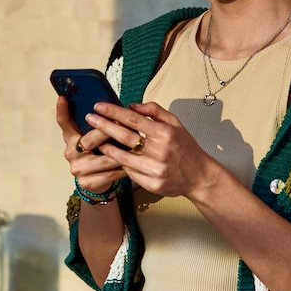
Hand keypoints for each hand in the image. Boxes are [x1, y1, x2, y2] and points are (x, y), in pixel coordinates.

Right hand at [55, 96, 125, 193]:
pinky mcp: (87, 182)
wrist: (97, 181)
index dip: (62, 111)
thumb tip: (113, 107)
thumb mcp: (96, 138)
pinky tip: (132, 163)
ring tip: (135, 146)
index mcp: (71, 137)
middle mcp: (71, 152)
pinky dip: (123, 167)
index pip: (64, 123)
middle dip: (107, 132)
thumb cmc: (100, 152)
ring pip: (104, 159)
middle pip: (89, 140)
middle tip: (122, 124)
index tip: (63, 98)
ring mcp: (78, 168)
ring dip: (121, 152)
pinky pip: (110, 173)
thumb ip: (99, 124)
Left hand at [84, 101, 223, 199]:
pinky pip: (131, 173)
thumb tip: (130, 105)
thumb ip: (154, 111)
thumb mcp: (175, 123)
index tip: (98, 107)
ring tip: (96, 140)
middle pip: (125, 137)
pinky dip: (121, 165)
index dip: (113, 112)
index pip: (133, 119)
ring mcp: (157, 170)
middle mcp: (161, 151)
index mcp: (166, 133)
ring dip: (107, 148)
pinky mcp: (154, 185)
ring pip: (124, 158)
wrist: (200, 176)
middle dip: (104, 126)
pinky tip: (113, 158)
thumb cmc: (186, 147)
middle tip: (90, 119)